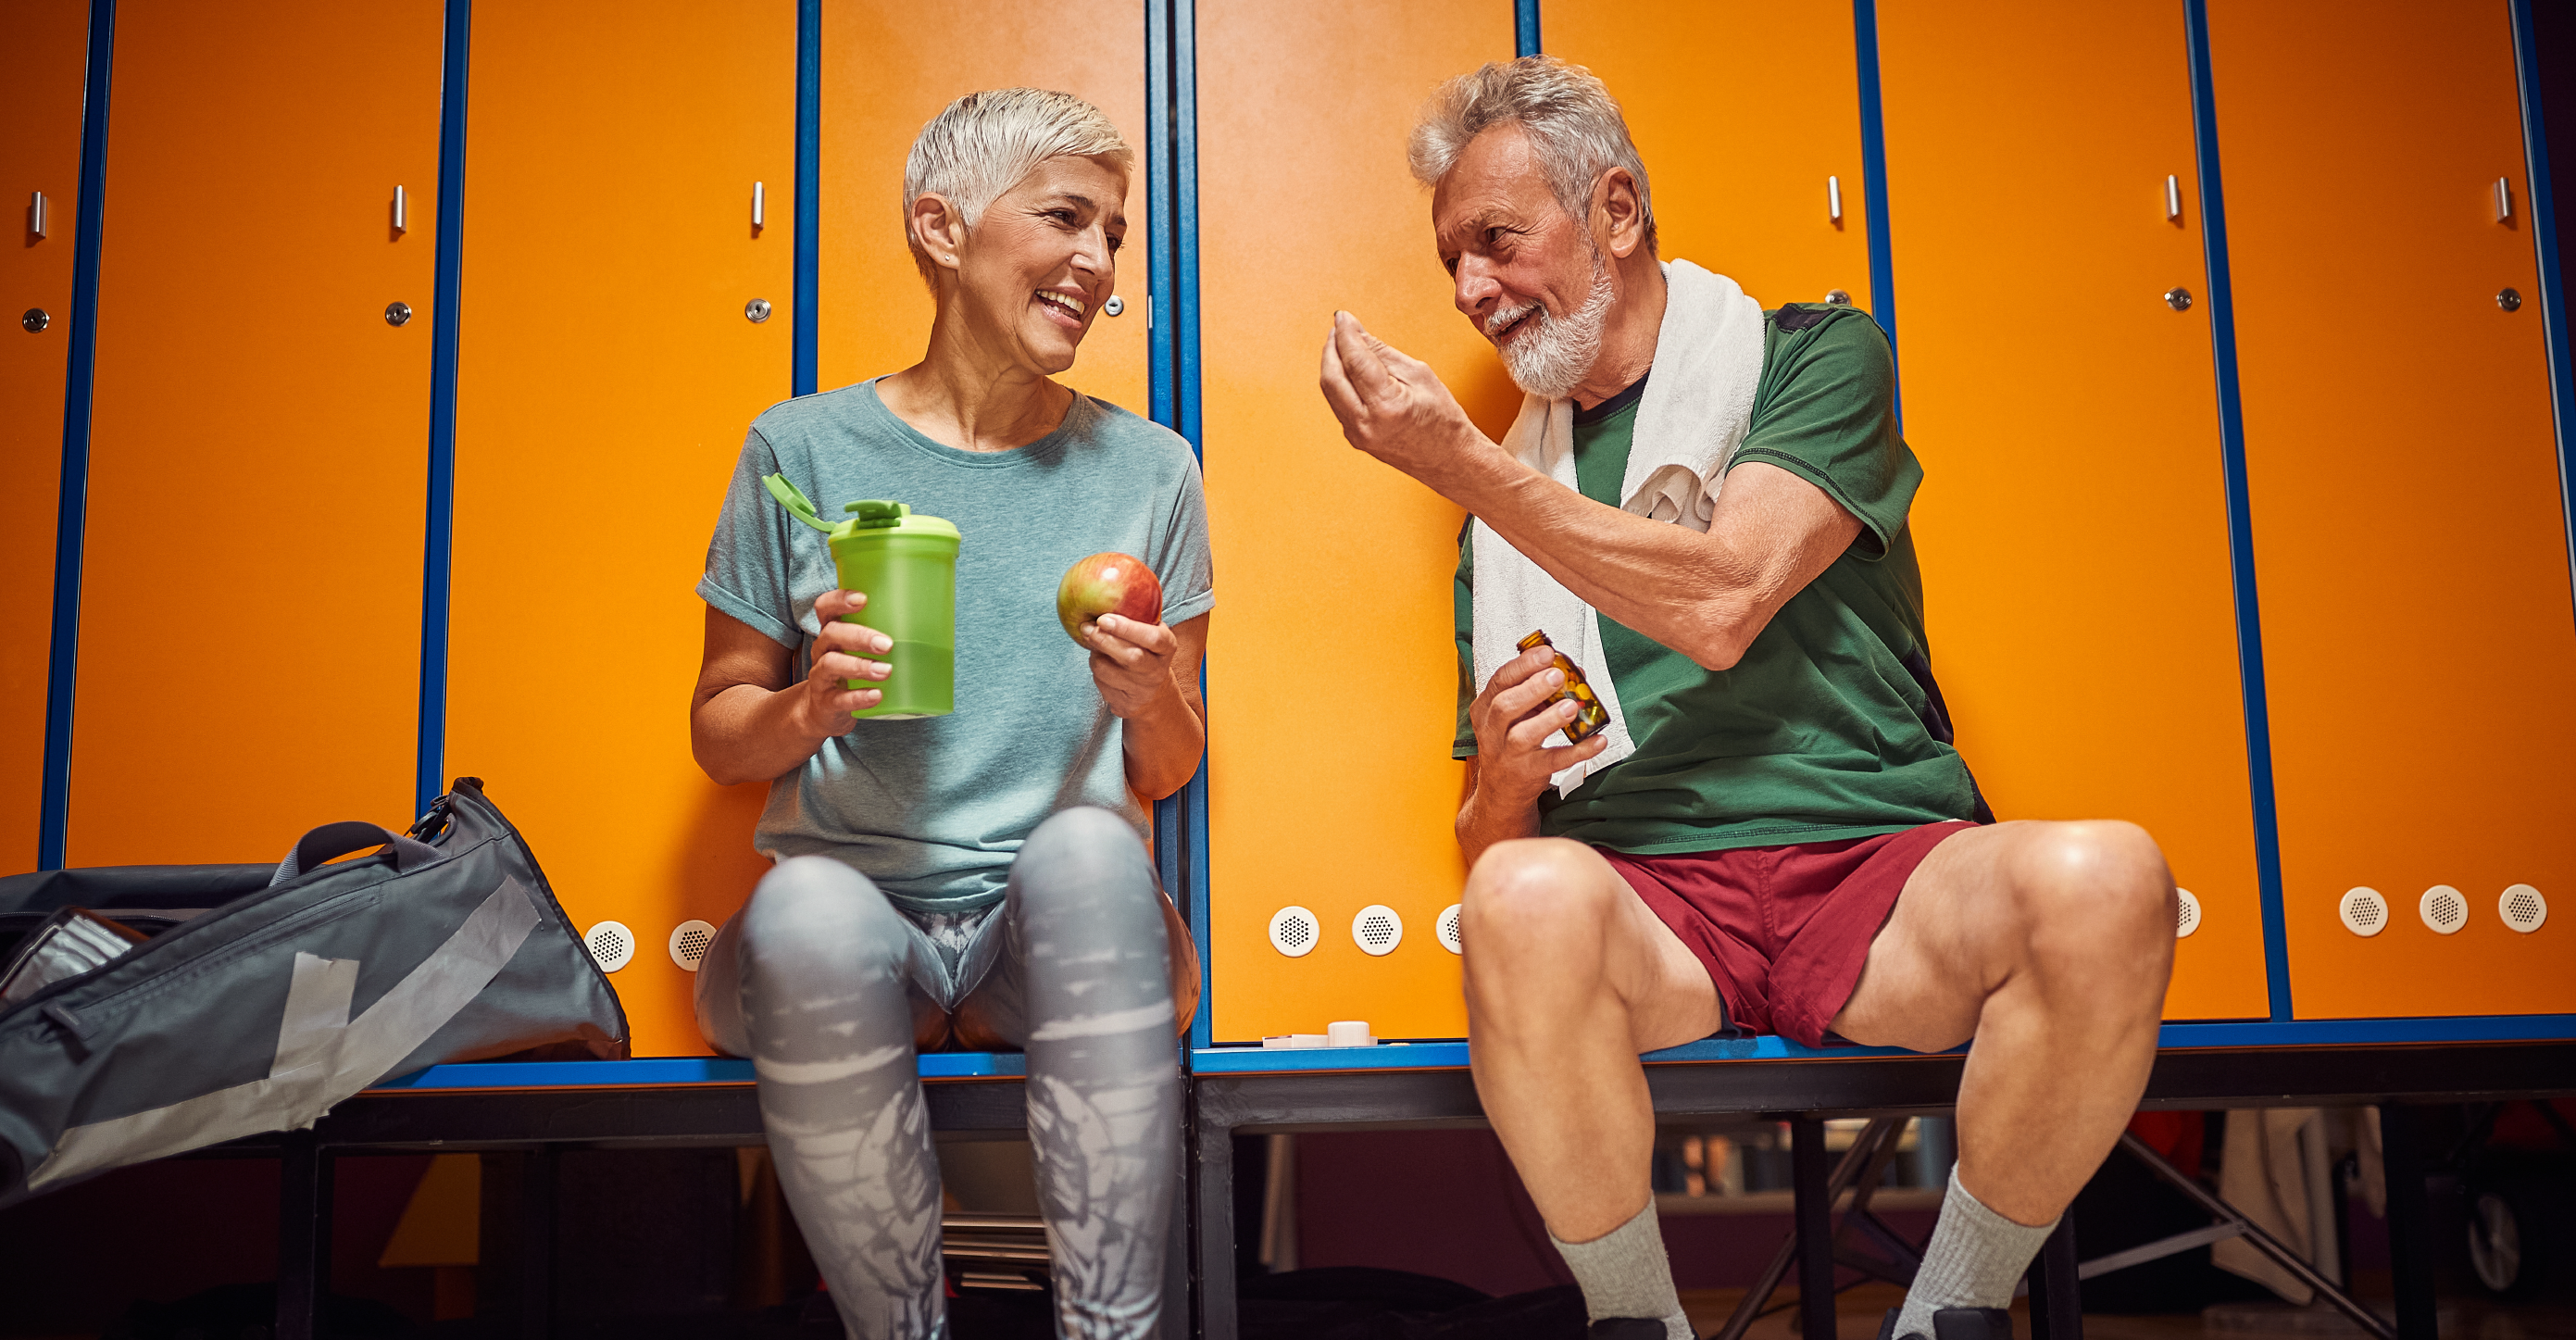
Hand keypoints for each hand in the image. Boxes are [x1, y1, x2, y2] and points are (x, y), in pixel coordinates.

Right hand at [792, 589, 891, 736]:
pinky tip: (876, 695)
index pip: (825, 607)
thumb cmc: (850, 672)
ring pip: (831, 664)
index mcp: (832, 632)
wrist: (824, 712)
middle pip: (831, 633)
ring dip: (860, 666)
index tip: (863, 599)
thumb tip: (933, 623)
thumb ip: (884, 635)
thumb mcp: (860, 650)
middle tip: (887, 644)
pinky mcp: (826, 702)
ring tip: (886, 670)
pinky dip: (858, 697)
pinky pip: (839, 698)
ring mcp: (821, 676)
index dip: (839, 599)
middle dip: (859, 636)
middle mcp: (822, 650)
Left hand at [1082, 613, 1181, 718]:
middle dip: (1104, 640)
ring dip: (1095, 656)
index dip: (1127, 628)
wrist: (1152, 691)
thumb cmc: (1144, 649)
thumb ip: (1135, 614)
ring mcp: (1143, 691)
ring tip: (1094, 645)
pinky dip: (1096, 672)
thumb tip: (1104, 587)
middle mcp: (1158, 670)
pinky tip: (1101, 664)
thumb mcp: (1148, 630)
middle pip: (1131, 657)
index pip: (1153, 638)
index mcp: (1167, 646)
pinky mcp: (1127, 705)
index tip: (1103, 618)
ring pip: (1108, 671)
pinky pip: (1101, 686)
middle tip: (1086, 627)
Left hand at [1318, 310, 1491, 486]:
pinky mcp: (1354, 438)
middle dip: (1332, 347)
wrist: (1449, 460)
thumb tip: (1356, 333)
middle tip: (1339, 328)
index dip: (1346, 334)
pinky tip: (1348, 368)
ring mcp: (1356, 434)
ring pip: (1329, 390)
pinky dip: (1339, 381)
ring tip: (1343, 344)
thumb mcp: (1419, 375)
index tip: (1343, 317)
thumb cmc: (1443, 420)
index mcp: (1387, 405)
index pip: (1355, 360)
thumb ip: (1382, 353)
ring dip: (1332, 363)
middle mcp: (1366, 423)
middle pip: (1331, 376)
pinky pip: (1337, 403)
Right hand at [1469, 646, 1610, 806]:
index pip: (1500, 681)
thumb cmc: (1509, 742)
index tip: (1547, 653)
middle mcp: (1492, 731)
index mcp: (1485, 709)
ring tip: (1571, 706)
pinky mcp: (1529, 773)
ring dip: (1549, 719)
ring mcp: (1509, 754)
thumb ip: (1536, 691)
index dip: (1523, 665)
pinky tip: (1597, 740)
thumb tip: (1575, 673)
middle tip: (1557, 676)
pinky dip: (1578, 751)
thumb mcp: (1512, 715)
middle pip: (1505, 706)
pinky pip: (1554, 761)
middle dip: (1532, 689)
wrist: (1501, 791)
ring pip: (1524, 735)